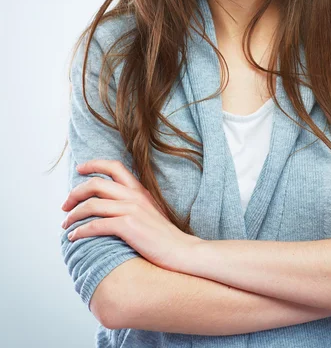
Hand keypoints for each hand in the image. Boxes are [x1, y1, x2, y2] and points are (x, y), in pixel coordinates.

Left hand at [61, 159, 202, 270]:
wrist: (181, 251)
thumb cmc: (164, 237)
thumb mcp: (151, 212)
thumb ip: (134, 203)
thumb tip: (112, 205)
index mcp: (139, 190)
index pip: (114, 166)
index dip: (94, 164)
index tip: (80, 169)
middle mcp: (134, 195)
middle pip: (96, 184)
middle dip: (75, 193)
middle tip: (65, 206)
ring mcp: (132, 210)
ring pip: (92, 204)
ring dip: (73, 215)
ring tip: (66, 225)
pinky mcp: (128, 227)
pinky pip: (96, 225)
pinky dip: (80, 231)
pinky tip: (74, 237)